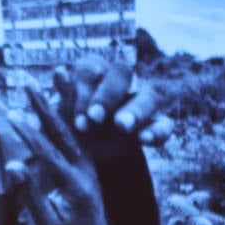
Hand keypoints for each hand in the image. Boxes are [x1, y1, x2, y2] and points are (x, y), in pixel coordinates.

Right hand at [6, 86, 112, 224]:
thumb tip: (15, 164)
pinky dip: (71, 115)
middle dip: (45, 107)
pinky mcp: (89, 167)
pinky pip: (79, 136)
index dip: (28, 134)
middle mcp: (87, 172)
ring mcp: (90, 168)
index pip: (49, 154)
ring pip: (75, 129)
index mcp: (76, 187)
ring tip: (53, 78)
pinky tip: (62, 98)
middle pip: (64, 132)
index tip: (11, 114)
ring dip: (64, 102)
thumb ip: (31, 194)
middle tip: (29, 84)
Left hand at [56, 54, 171, 153]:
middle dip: (108, 94)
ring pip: (149, 94)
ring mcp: (140, 102)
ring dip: (135, 109)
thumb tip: (59, 72)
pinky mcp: (155, 124)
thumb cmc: (74, 129)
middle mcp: (119, 84)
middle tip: (95, 118)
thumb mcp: (64, 116)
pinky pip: (164, 122)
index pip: (91, 66)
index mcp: (93, 76)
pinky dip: (157, 130)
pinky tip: (144, 140)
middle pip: (122, 72)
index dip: (84, 87)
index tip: (78, 116)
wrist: (90, 158)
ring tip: (122, 126)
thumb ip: (65, 96)